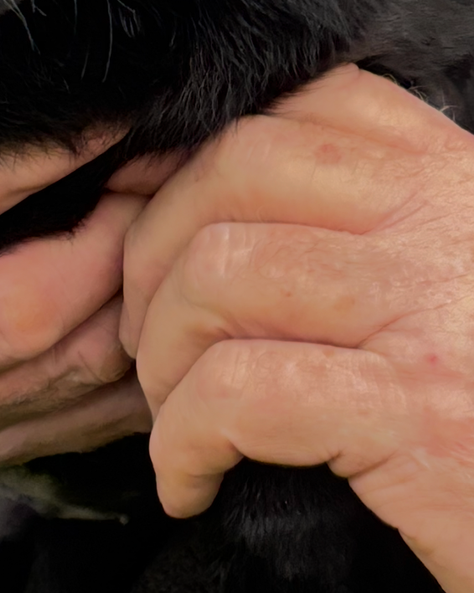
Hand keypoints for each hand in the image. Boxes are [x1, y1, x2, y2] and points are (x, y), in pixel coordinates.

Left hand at [118, 65, 473, 592]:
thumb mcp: (456, 288)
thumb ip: (378, 232)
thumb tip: (224, 217)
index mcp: (455, 182)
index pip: (300, 109)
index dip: (192, 162)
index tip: (155, 234)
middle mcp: (445, 223)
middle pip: (237, 170)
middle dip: (153, 253)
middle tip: (150, 340)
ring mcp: (431, 312)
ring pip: (221, 274)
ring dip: (163, 354)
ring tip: (175, 416)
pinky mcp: (416, 418)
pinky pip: (240, 396)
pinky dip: (184, 443)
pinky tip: (193, 483)